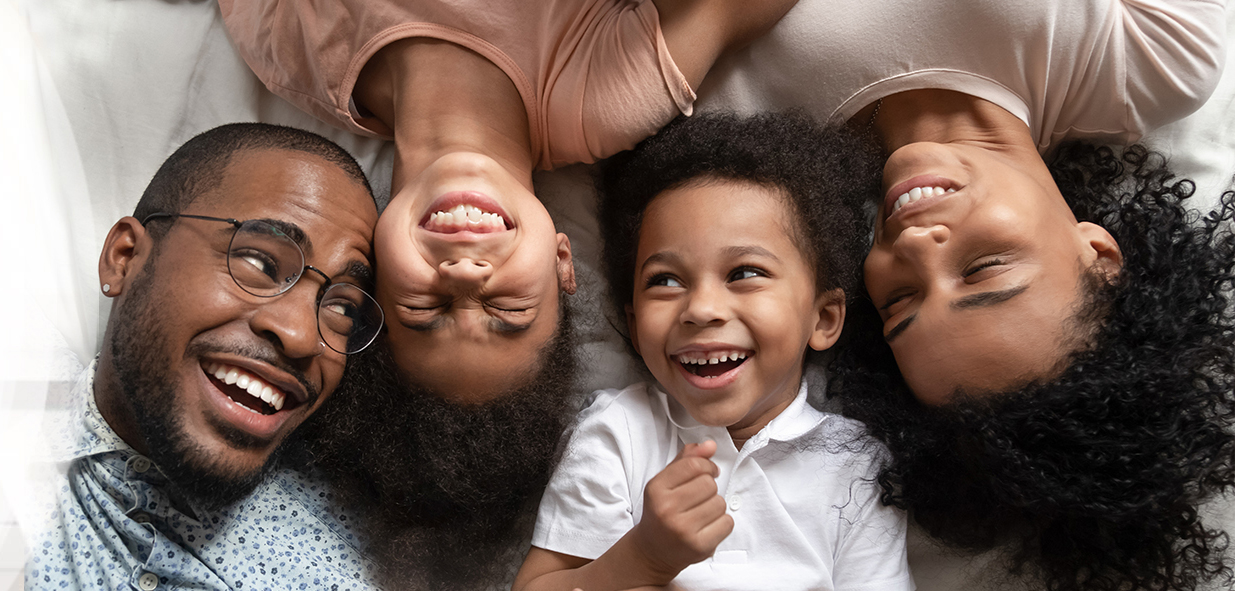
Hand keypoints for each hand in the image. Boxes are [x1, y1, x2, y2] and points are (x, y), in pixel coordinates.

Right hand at [629, 440, 733, 581]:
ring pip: (720, 503)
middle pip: (709, 484)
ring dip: (716, 505)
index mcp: (656, 489)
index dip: (707, 465)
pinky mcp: (699, 547)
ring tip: (701, 513)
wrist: (653, 551)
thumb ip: (686, 460)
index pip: (694, 465)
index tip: (708, 472)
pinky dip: (722, 523)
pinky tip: (707, 526)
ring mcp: (682, 530)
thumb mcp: (666, 482)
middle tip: (700, 497)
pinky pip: (727, 523)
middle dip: (710, 488)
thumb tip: (710, 445)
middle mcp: (666, 509)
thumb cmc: (662, 511)